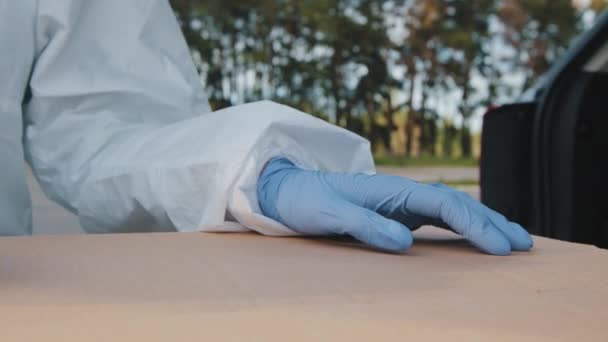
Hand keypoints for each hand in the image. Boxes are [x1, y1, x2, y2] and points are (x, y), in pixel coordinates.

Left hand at [257, 158, 532, 254]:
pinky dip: (462, 226)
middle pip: (457, 203)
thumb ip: (365, 225)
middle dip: (491, 222)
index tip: (499, 247)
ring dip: (483, 222)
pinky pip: (439, 217)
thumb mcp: (330, 214)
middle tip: (523, 244)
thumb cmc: (308, 201)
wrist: (290, 190)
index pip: (445, 204)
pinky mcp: (397, 212)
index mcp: (392, 190)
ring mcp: (401, 202)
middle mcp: (402, 192)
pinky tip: (475, 236)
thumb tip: (404, 242)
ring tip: (514, 239)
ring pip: (453, 208)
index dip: (475, 224)